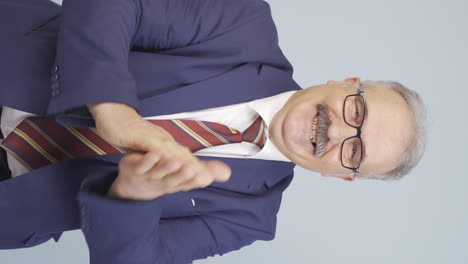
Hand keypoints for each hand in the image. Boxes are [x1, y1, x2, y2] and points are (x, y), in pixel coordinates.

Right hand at [87, 102, 230, 199]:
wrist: (114, 115)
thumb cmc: (134, 134)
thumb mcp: (152, 149)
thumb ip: (168, 158)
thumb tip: (184, 167)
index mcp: (169, 145)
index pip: (186, 159)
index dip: (200, 169)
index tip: (216, 178)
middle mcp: (164, 139)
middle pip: (183, 155)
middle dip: (196, 167)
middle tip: (209, 178)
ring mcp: (153, 136)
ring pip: (169, 150)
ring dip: (180, 160)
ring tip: (192, 172)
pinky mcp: (138, 135)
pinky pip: (150, 145)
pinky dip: (157, 152)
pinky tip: (161, 158)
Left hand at [108, 149, 230, 199]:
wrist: (132, 185)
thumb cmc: (163, 178)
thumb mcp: (184, 175)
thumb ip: (205, 171)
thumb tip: (228, 173)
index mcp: (177, 183)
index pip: (189, 183)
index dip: (196, 180)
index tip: (206, 177)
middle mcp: (164, 182)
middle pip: (174, 180)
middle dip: (184, 175)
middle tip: (193, 169)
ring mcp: (148, 176)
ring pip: (158, 173)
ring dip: (167, 167)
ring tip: (176, 161)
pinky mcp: (135, 169)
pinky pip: (141, 165)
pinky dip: (147, 160)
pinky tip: (153, 153)